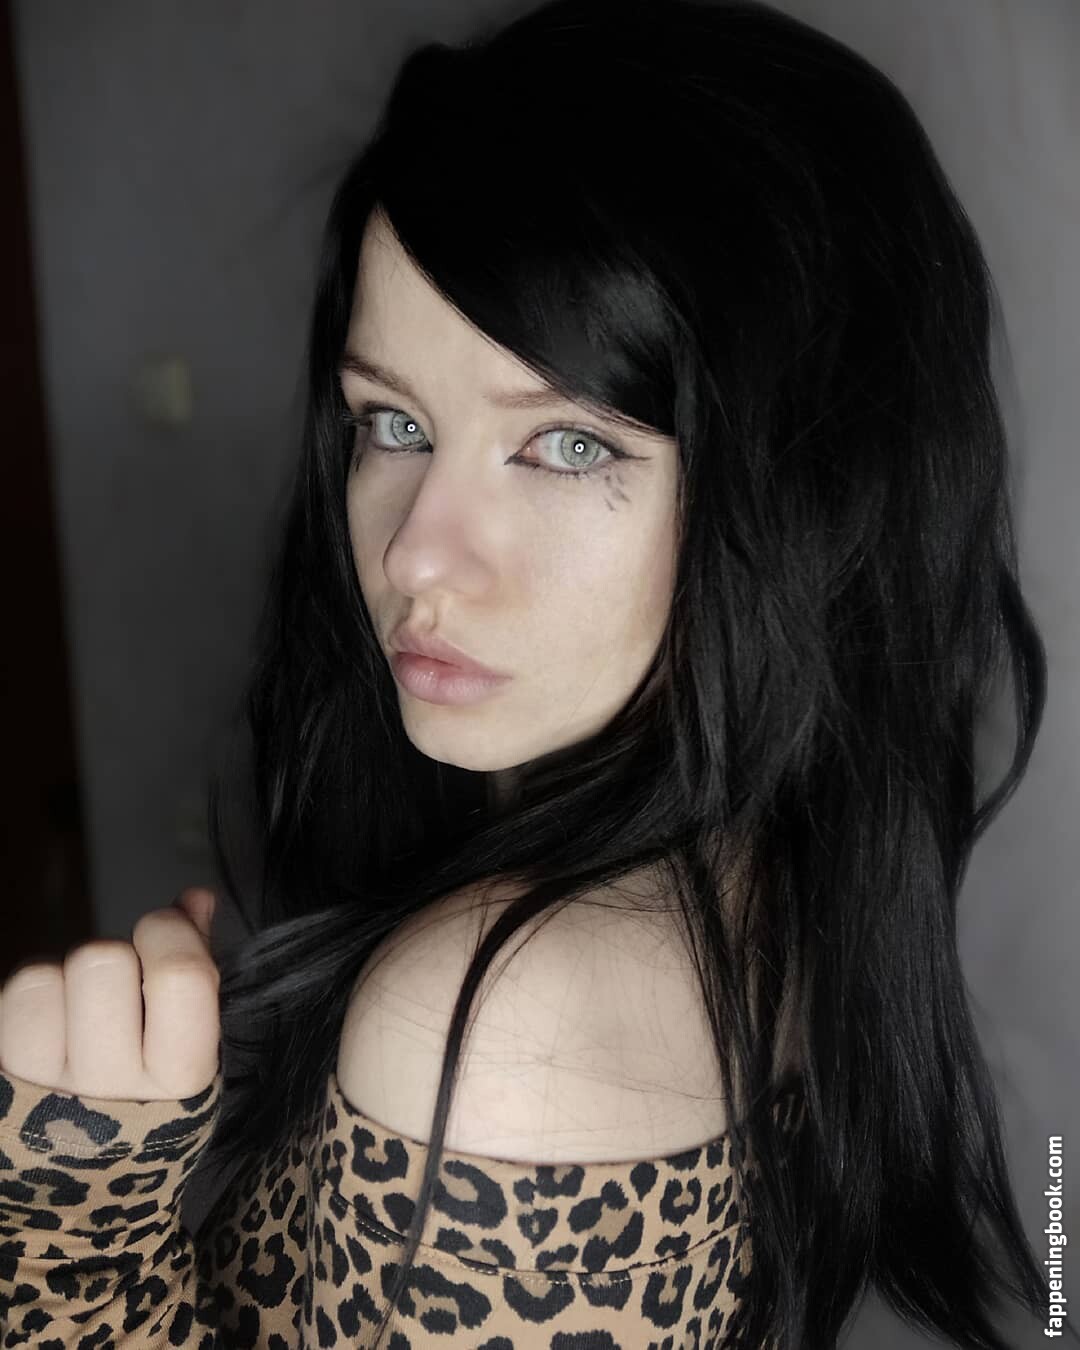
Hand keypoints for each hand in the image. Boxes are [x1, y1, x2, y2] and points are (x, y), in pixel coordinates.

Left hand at [0, 887, 220, 1099]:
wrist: (80, 1196)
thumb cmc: (147, 1104)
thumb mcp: (190, 1049)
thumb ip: (199, 967)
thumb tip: (195, 898)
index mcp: (181, 1079)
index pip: (180, 976)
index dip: (168, 932)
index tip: (163, 937)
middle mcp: (112, 1094)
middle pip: (101, 961)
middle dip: (113, 957)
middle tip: (117, 987)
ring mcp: (45, 1097)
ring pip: (42, 977)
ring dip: (62, 980)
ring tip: (75, 1014)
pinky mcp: (2, 1091)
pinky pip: (11, 1001)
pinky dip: (31, 999)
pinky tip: (46, 1030)